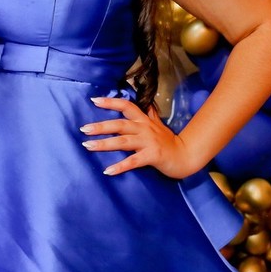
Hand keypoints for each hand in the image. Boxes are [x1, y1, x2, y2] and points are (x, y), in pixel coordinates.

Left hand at [81, 96, 199, 179]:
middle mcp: (145, 129)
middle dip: (101, 126)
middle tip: (84, 129)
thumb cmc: (170, 142)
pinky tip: (108, 171)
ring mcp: (149, 142)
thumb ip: (151, 115)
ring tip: (88, 146)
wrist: (186, 156)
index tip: (94, 100)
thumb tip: (146, 103)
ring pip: (123, 141)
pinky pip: (133, 161)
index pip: (126, 106)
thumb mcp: (159, 125)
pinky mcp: (152, 156)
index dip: (110, 102)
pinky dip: (120, 166)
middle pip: (120, 124)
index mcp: (144, 121)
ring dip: (104, 144)